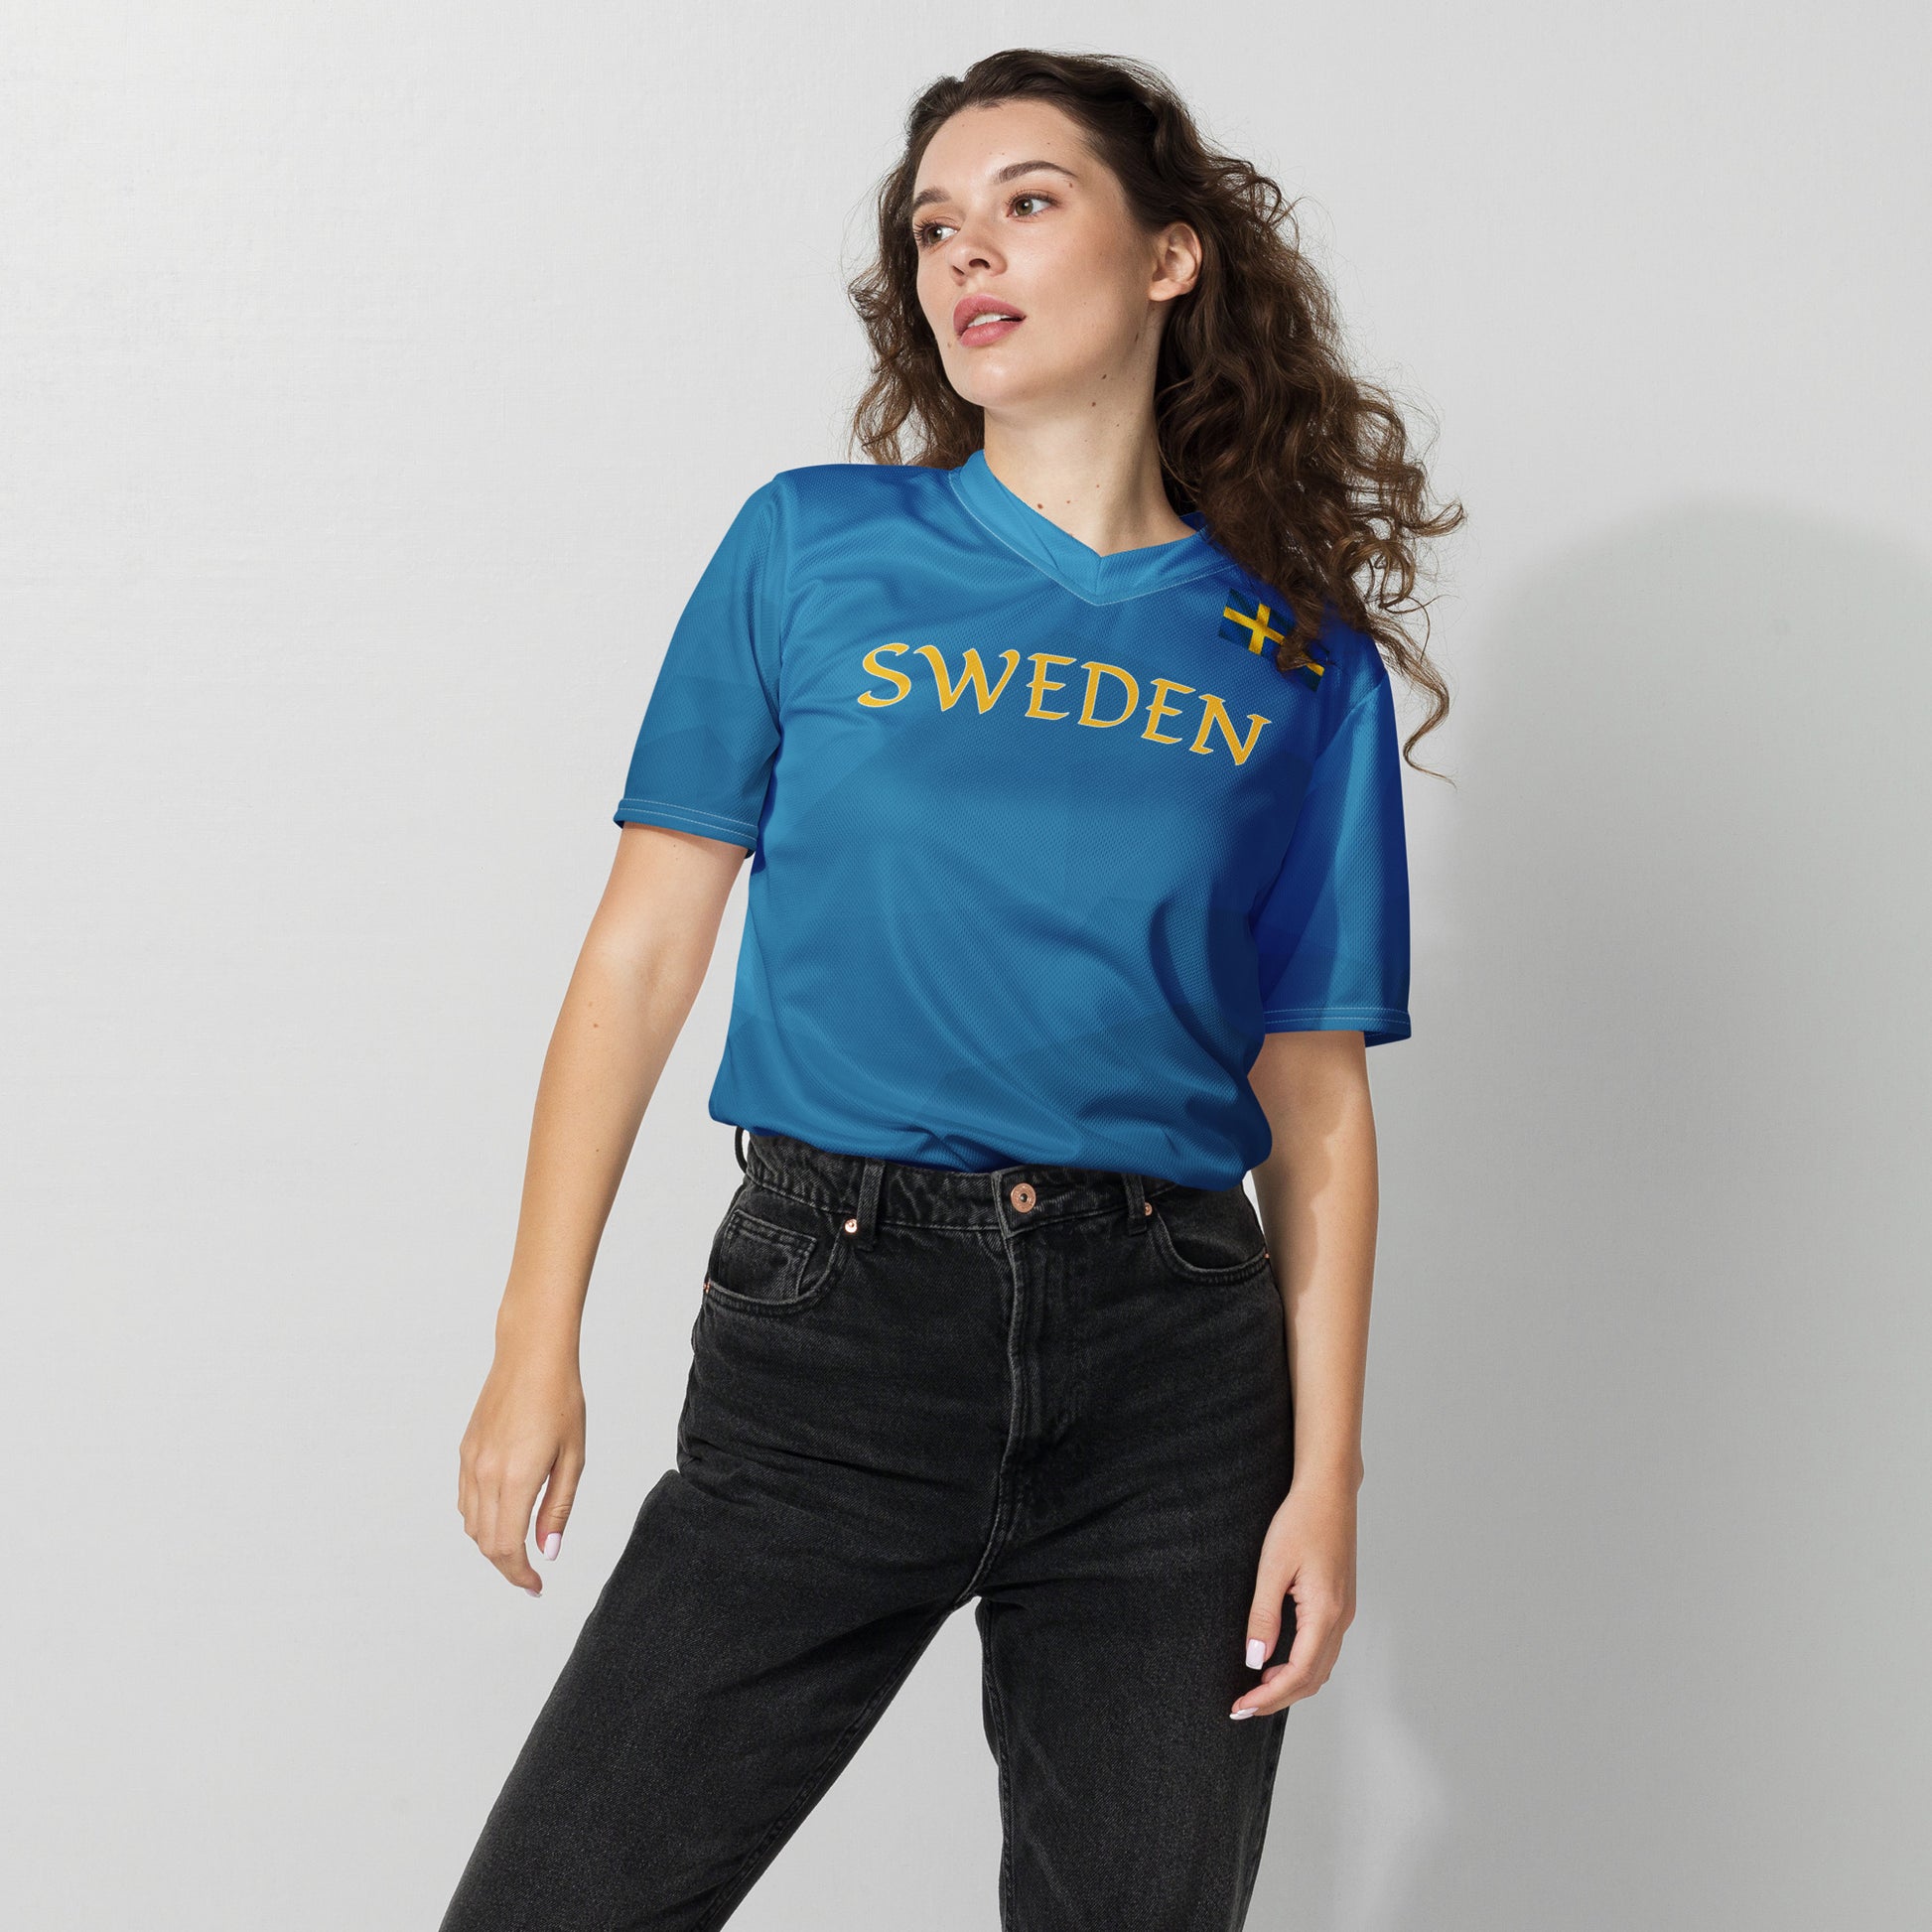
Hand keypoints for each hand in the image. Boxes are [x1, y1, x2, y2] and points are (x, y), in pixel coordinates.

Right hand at [456, 1336, 585, 1596]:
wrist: (531, 1355)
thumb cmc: (560, 1399)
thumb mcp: (573, 1456)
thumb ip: (558, 1507)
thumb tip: (547, 1551)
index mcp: (515, 1478)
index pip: (507, 1547)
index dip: (520, 1574)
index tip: (536, 1586)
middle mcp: (485, 1475)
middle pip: (485, 1543)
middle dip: (507, 1565)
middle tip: (531, 1575)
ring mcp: (471, 1462)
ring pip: (471, 1524)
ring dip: (492, 1544)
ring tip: (519, 1548)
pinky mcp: (465, 1450)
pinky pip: (465, 1499)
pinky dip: (480, 1519)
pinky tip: (502, 1515)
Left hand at [1231, 1478, 1357, 1717]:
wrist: (1329, 1491)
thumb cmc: (1300, 1521)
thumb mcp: (1273, 1567)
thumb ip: (1264, 1615)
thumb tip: (1255, 1659)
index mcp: (1325, 1612)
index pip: (1298, 1674)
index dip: (1269, 1696)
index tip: (1241, 1706)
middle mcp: (1341, 1619)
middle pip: (1313, 1679)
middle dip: (1278, 1698)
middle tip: (1242, 1706)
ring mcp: (1345, 1612)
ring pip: (1321, 1667)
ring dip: (1291, 1685)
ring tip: (1257, 1688)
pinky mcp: (1342, 1603)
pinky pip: (1324, 1649)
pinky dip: (1302, 1666)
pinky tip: (1279, 1661)